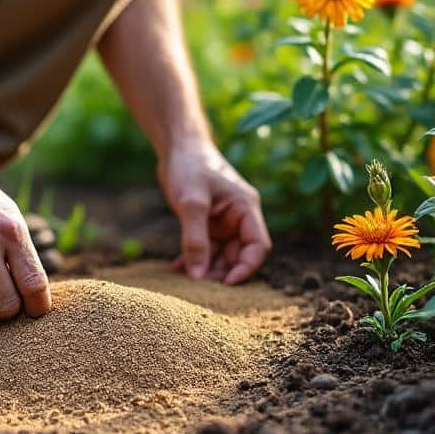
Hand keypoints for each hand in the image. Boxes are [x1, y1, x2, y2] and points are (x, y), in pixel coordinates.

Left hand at [159, 144, 271, 284]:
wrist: (176, 146)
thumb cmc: (189, 166)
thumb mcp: (191, 202)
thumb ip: (195, 239)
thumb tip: (197, 276)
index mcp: (246, 208)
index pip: (257, 246)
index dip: (246, 267)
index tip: (227, 285)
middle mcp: (239, 217)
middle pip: (238, 255)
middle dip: (221, 272)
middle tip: (199, 287)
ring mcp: (223, 221)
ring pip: (220, 255)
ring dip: (205, 268)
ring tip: (186, 280)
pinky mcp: (207, 222)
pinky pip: (205, 248)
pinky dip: (193, 259)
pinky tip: (178, 268)